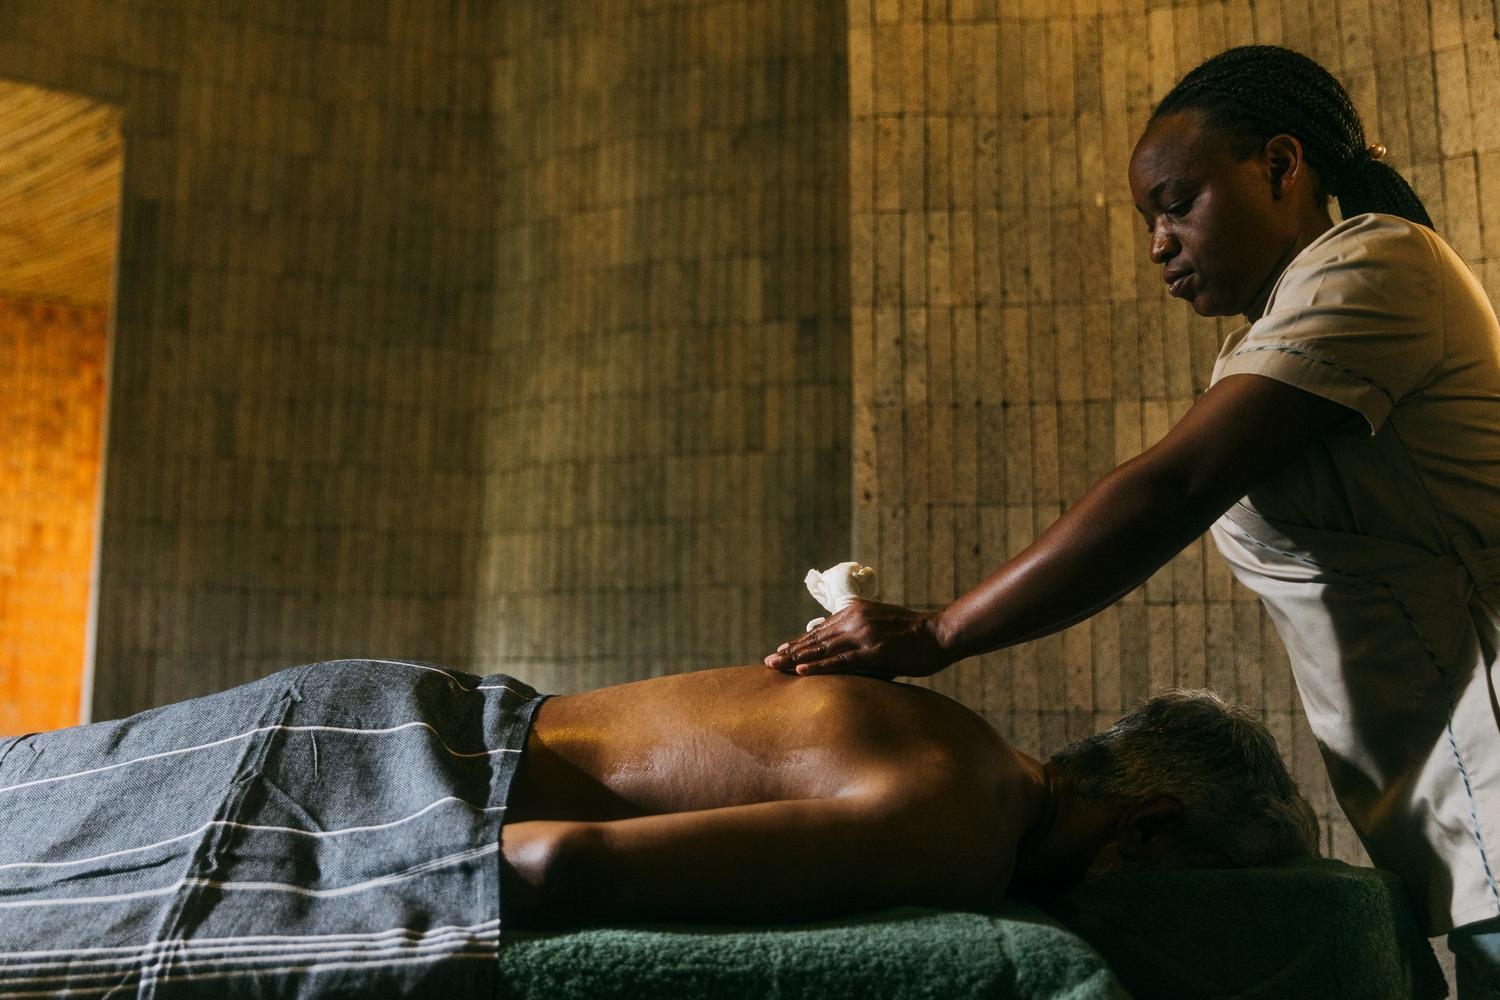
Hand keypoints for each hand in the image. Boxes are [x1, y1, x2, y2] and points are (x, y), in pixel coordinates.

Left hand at [762, 599, 951, 677]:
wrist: (940, 635)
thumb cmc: (913, 636)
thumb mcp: (881, 625)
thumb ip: (860, 631)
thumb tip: (843, 647)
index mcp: (855, 611)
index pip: (821, 629)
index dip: (800, 642)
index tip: (780, 651)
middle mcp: (854, 619)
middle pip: (816, 638)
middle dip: (790, 651)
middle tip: (767, 662)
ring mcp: (862, 635)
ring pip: (822, 649)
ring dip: (796, 659)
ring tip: (774, 667)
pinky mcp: (872, 651)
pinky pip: (839, 661)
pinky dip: (817, 667)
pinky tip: (800, 672)